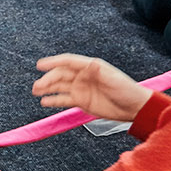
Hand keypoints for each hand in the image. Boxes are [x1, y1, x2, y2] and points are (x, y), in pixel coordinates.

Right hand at [31, 54, 153, 122]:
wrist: (134, 108)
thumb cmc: (126, 90)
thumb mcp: (113, 80)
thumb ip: (100, 72)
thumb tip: (91, 63)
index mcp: (90, 67)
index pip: (68, 62)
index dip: (53, 62)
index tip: (40, 64)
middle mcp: (82, 76)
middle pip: (60, 75)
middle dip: (48, 79)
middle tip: (37, 86)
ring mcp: (80, 89)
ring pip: (59, 87)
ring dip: (47, 88)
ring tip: (36, 92)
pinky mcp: (81, 101)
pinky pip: (63, 99)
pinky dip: (53, 100)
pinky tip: (45, 102)